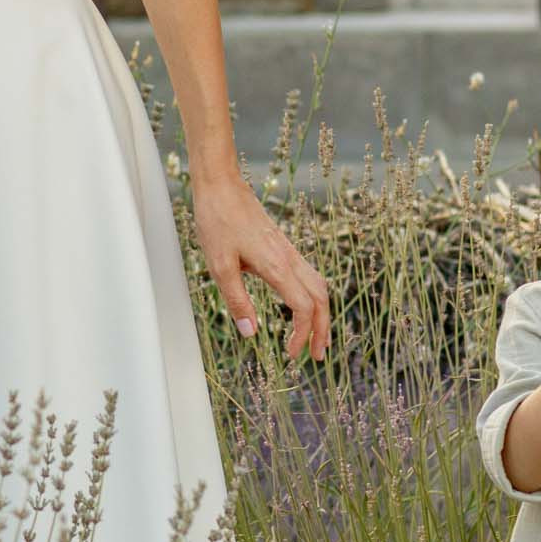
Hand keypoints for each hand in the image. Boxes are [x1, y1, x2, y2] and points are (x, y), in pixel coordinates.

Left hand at [191, 167, 331, 361]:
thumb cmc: (217, 221)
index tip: (291, 355)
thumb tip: (250, 333)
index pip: (304, 308)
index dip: (302, 335)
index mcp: (276, 266)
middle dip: (323, 329)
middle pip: (321, 298)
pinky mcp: (282, 245)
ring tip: (316, 337)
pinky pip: (308, 275)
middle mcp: (289, 258)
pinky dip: (313, 297)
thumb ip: (236, 300)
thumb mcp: (219, 265)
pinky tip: (302, 306)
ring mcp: (288, 250)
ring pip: (319, 285)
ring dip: (322, 313)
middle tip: (316, 356)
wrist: (221, 185)